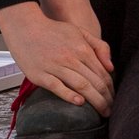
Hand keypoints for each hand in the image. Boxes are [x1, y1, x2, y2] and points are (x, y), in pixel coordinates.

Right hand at [0, 0, 114, 114]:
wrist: (24, 26)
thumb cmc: (53, 30)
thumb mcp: (79, 32)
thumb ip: (99, 47)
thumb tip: (111, 68)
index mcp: (82, 49)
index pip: (102, 74)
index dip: (111, 89)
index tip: (114, 99)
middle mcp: (71, 58)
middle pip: (95, 82)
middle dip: (106, 99)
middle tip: (111, 111)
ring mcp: (55, 67)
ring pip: (81, 86)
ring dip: (95, 101)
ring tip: (102, 112)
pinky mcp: (40, 75)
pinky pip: (58, 87)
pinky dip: (70, 96)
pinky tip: (80, 103)